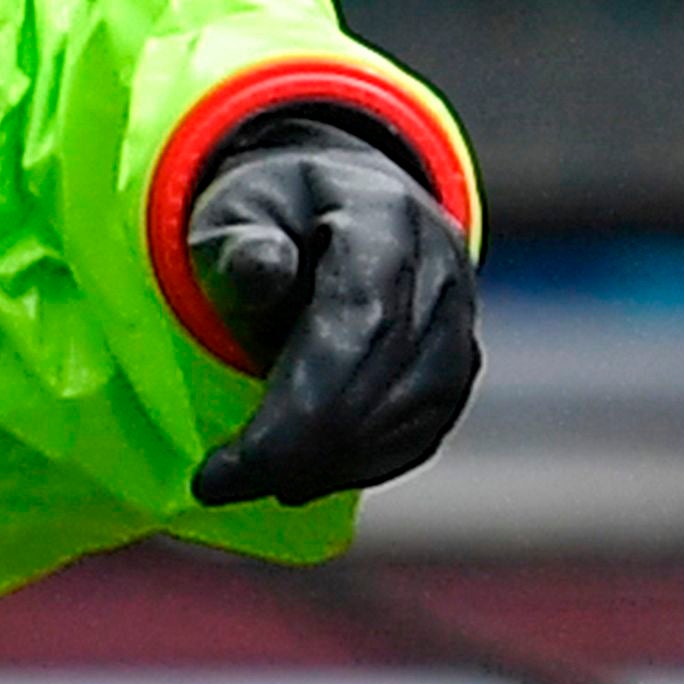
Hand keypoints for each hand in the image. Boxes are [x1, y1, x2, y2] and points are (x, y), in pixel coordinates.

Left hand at [185, 108, 477, 507]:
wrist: (340, 198)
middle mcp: (441, 267)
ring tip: (260, 482)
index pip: (356, 329)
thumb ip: (241, 243)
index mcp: (384, 220)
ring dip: (336, 463)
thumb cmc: (270, 212)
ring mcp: (461, 316)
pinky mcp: (460, 357)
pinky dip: (370, 462)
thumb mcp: (236, 210)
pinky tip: (310, 478)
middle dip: (303, 449)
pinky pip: (428, 425)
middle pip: (385, 381)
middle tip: (226, 484)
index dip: (292, 410)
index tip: (221, 466)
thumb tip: (264, 270)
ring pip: (415, 413)